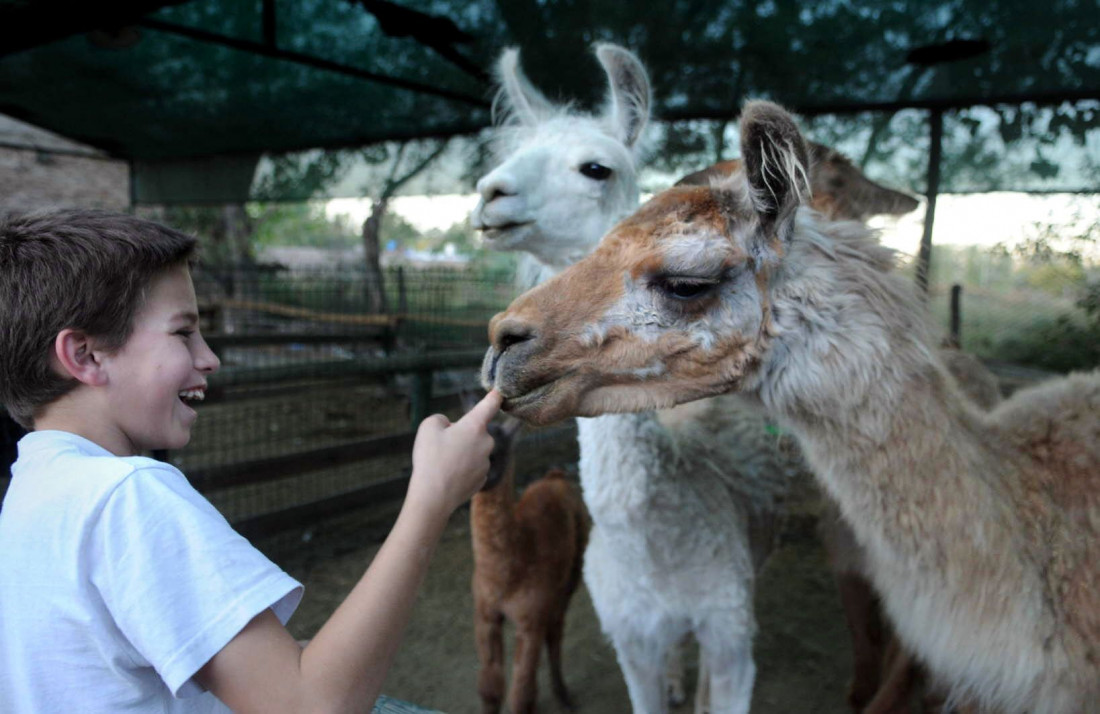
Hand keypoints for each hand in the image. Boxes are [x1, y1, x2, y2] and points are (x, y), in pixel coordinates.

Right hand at [407, 389, 501, 517]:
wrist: (434, 496)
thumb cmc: (431, 458)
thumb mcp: (428, 426)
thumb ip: (441, 419)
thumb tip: (449, 426)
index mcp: (475, 426)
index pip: (489, 405)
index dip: (494, 396)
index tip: (500, 392)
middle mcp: (486, 443)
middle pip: (474, 432)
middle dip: (461, 434)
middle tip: (441, 446)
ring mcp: (486, 462)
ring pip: (472, 451)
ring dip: (460, 453)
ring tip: (442, 464)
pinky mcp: (482, 479)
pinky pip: (471, 468)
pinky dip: (461, 470)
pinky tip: (448, 476)